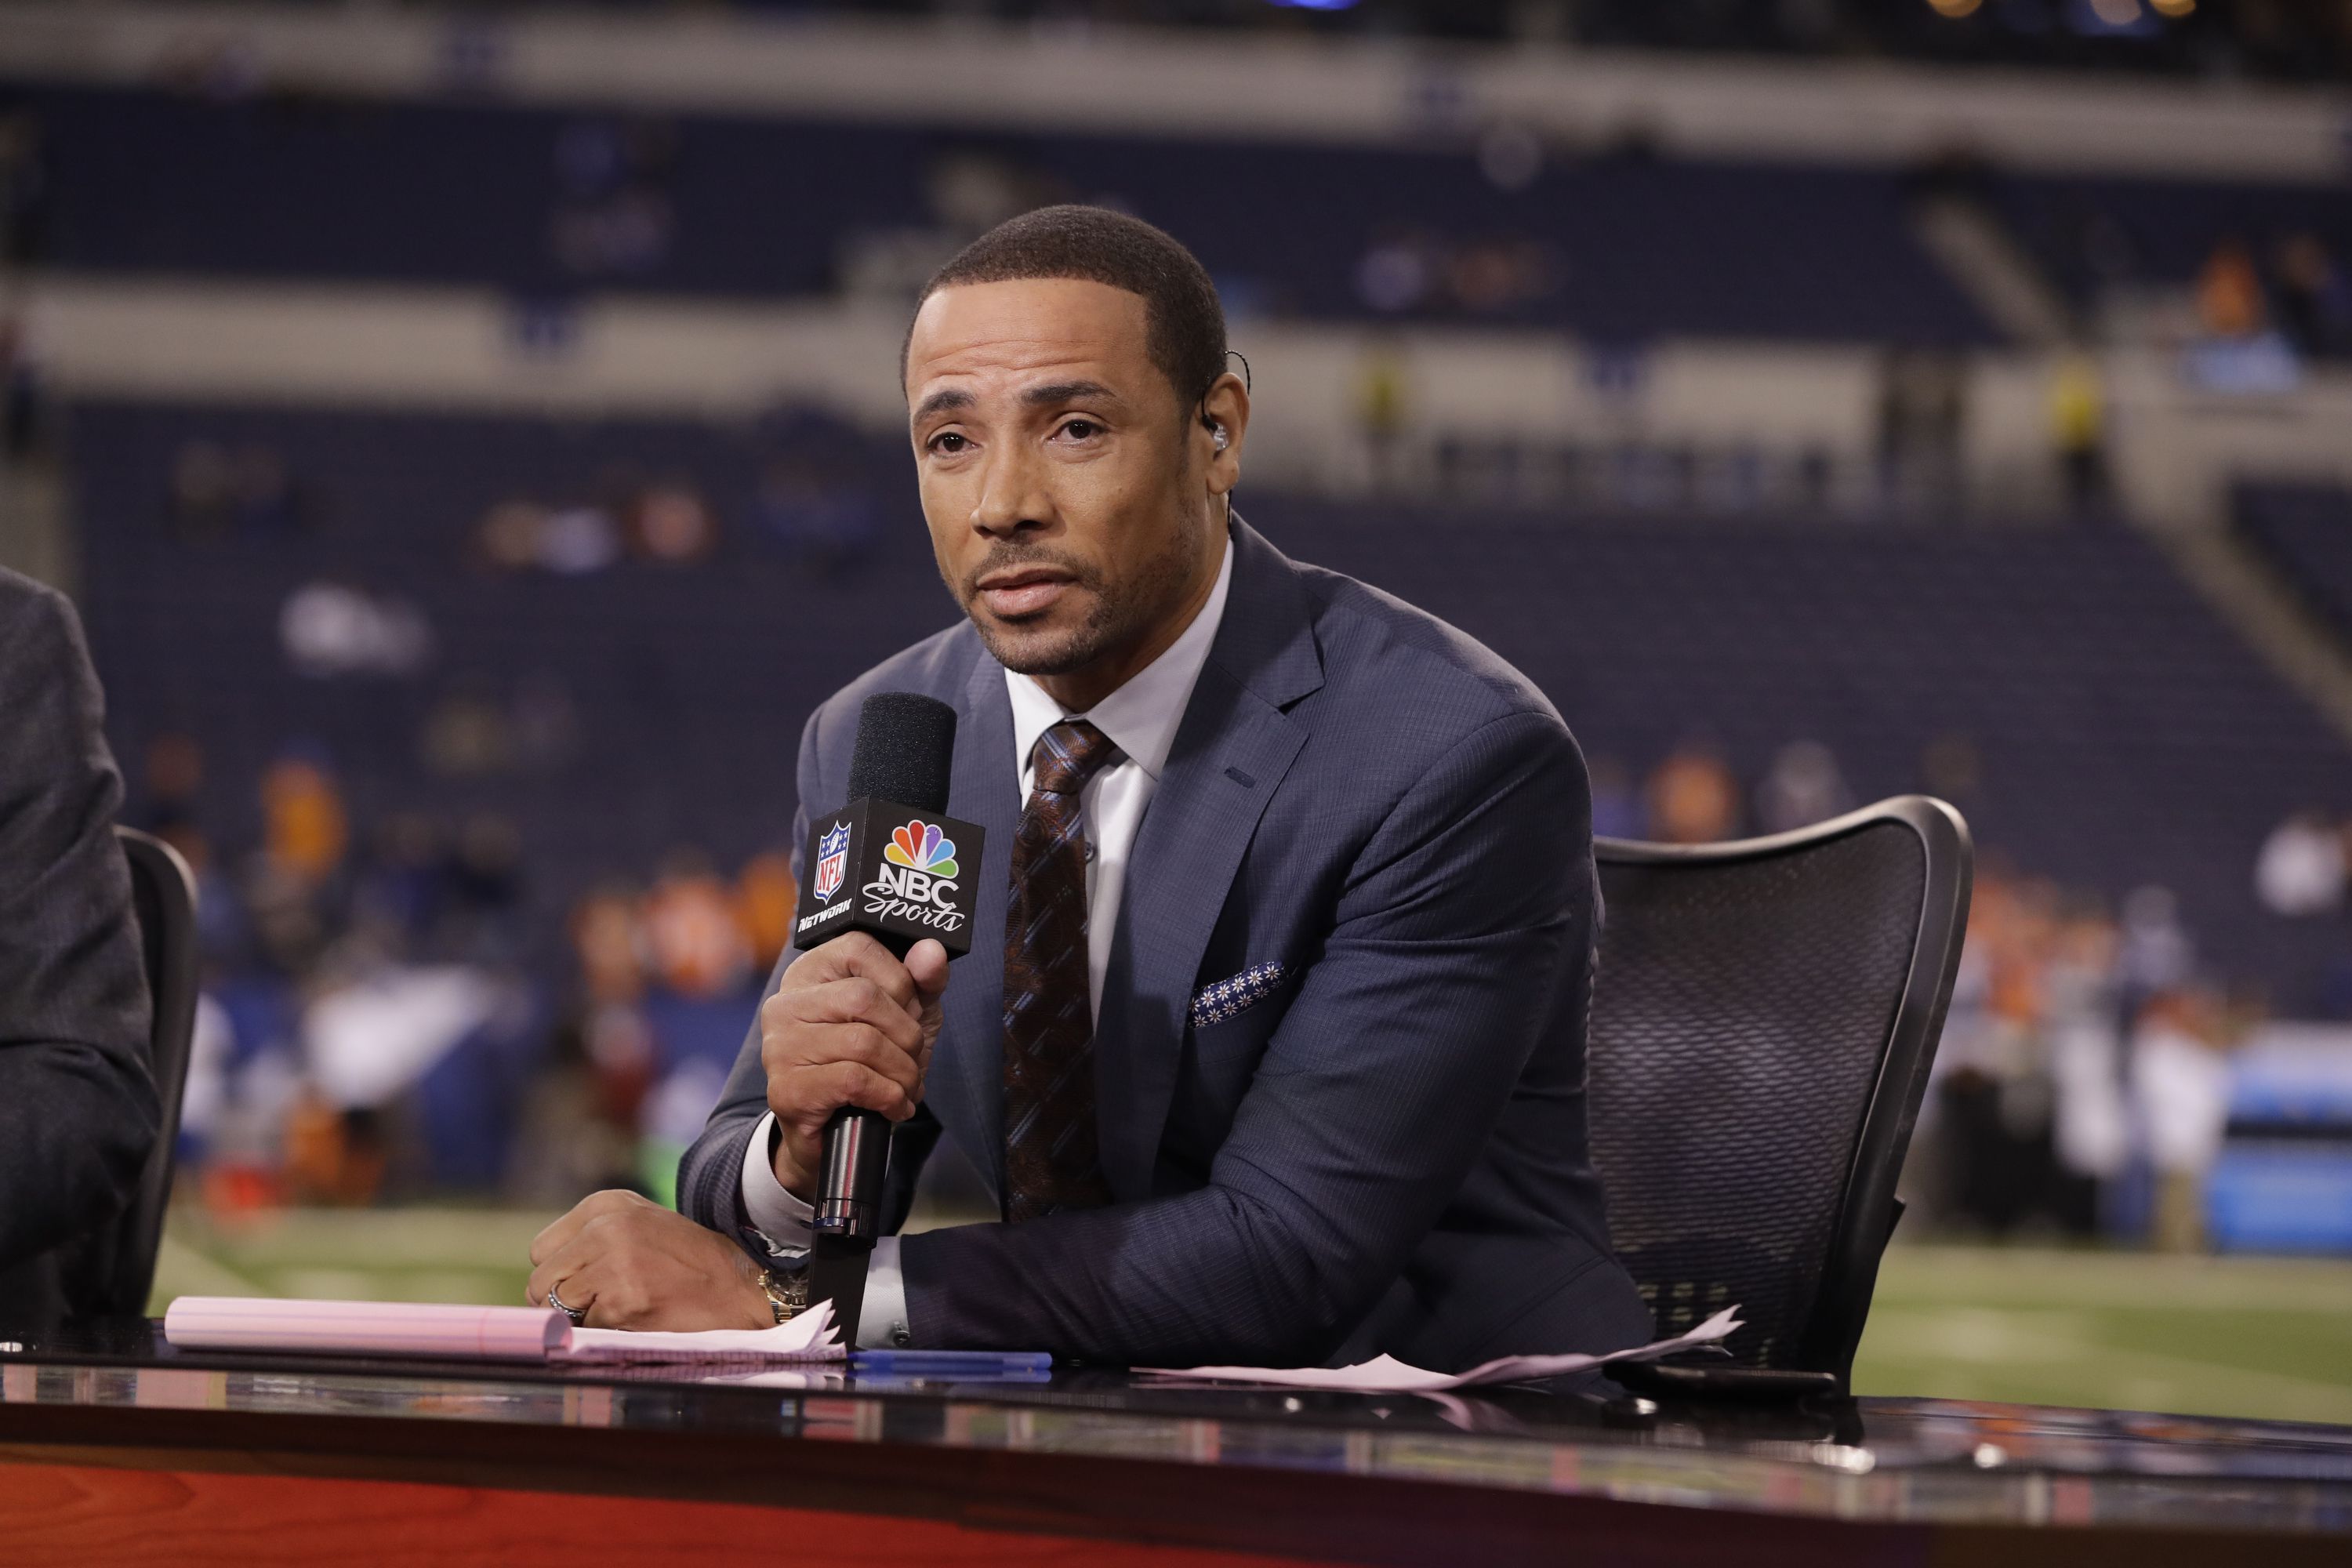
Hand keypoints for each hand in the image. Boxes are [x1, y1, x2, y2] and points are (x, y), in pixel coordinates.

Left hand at [526, 1190, 769, 1330]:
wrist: (738, 1289)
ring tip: (622, 1308)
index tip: (585, 1284)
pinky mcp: (623, 1299)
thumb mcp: (636, 1229)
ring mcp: (614, 1262)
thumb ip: (589, 1242)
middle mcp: (606, 1227)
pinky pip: (586, 1327)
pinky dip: (605, 1331)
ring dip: (583, 1317)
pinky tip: (638, 1318)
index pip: (542, 1249)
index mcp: (606, 1204)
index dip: (558, 1275)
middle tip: (599, 1306)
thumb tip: (537, 1287)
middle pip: (541, 1279)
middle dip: (561, 1301)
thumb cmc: (686, 1264)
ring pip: (557, 1305)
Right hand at [760, 932, 948, 1199]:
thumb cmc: (870, 1062)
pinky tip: (892, 1106)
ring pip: (863, 1042)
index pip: (859, 948)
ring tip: (905, 1087)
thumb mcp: (907, 1014)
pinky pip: (854, 1080)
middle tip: (913, 1059)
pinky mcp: (786, 1089)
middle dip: (907, 1034)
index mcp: (811, 972)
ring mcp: (780, 1047)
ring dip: (903, 1072)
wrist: (838, 1132)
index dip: (900, 981)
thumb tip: (931, 951)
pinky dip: (888, 1096)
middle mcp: (785, 1004)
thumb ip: (922, 980)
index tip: (908, 1012)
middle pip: (864, 997)